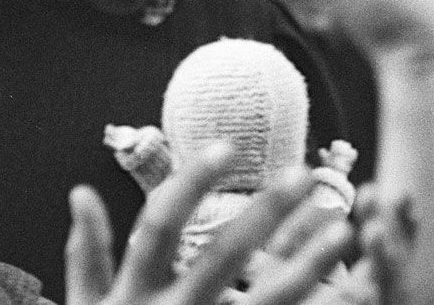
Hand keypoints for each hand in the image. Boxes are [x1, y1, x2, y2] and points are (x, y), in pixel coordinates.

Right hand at [67, 144, 354, 304]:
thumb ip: (86, 254)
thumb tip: (80, 192)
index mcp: (135, 293)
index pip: (160, 225)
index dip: (190, 182)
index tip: (227, 144)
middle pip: (224, 255)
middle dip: (265, 212)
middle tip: (303, 174)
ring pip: (269, 298)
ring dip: (310, 262)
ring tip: (346, 228)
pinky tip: (353, 290)